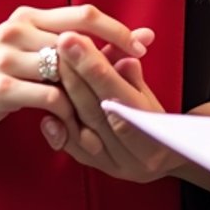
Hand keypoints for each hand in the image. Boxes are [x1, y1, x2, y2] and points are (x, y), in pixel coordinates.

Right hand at [0, 4, 151, 182]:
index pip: (84, 13)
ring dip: (91, 94)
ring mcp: (8, 58)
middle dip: (115, 57)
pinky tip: (72, 130)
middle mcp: (18, 30)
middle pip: (81, 37)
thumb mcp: (19, 53)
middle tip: (137, 79)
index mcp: (27, 17)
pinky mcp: (1, 88)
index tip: (144, 45)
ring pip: (68, 70)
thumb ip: (57, 46)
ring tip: (107, 114)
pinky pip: (51, 99)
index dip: (118, 28)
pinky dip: (69, 116)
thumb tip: (107, 40)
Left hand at [40, 33, 209, 187]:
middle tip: (59, 45)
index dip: (96, 69)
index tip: (76, 40)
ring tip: (49, 65)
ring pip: (82, 129)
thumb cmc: (155, 118)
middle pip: (98, 112)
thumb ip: (134, 77)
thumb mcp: (150, 95)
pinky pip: (72, 149)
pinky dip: (57, 128)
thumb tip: (124, 57)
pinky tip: (45, 106)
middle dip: (76, 75)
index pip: (120, 97)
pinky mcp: (97, 170)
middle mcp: (137, 156)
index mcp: (156, 134)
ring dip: (64, 95)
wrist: (163, 157)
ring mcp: (116, 165)